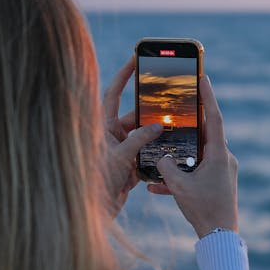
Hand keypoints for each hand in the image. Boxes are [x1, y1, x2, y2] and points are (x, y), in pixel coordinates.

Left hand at [102, 56, 162, 214]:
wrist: (94, 211)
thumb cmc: (98, 181)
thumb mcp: (120, 156)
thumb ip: (140, 139)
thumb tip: (158, 126)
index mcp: (102, 127)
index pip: (113, 94)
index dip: (124, 76)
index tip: (136, 59)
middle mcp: (111, 136)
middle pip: (135, 116)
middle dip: (151, 111)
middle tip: (170, 103)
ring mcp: (121, 151)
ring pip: (144, 136)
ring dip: (157, 134)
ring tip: (175, 126)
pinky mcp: (129, 166)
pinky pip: (147, 154)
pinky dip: (158, 153)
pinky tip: (172, 149)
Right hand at [147, 75, 238, 237]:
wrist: (219, 238)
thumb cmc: (203, 210)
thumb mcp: (180, 187)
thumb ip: (167, 167)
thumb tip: (161, 157)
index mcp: (219, 154)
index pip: (213, 118)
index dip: (207, 97)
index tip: (203, 77)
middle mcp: (224, 159)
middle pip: (204, 133)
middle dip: (189, 122)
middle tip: (178, 106)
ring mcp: (221, 171)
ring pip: (197, 154)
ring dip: (180, 153)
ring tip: (161, 149)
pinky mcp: (217, 184)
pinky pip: (196, 172)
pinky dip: (180, 175)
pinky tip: (156, 187)